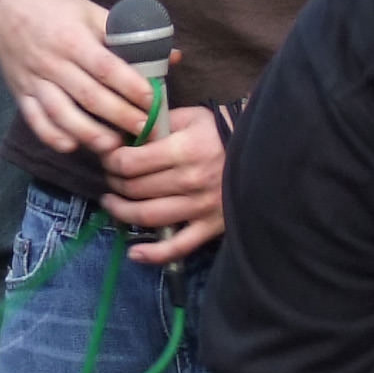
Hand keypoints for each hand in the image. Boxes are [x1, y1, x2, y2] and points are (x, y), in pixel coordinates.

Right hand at [0, 0, 155, 154]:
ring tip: (113, 145)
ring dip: (89, 134)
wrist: (7, 4)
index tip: (152, 100)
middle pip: (89, 96)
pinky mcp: (20, 93)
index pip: (105, 67)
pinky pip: (35, 121)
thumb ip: (128, 34)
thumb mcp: (90, 11)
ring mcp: (33, 80)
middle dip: (119, 116)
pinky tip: (73, 145)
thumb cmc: (56, 7)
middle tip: (144, 129)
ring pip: (61, 114)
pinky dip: (53, 137)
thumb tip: (172, 55)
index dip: (130, 86)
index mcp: (72, 38)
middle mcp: (52, 62)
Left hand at [102, 101, 226, 263]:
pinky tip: (134, 252)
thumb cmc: (221, 131)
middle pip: (134, 189)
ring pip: (147, 216)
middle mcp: (190, 180)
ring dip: (122, 212)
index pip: (130, 162)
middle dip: (114, 183)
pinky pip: (178, 247)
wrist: (264, 152)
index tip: (109, 158)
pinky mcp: (211, 226)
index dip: (111, 161)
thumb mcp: (190, 118)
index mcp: (184, 150)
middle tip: (111, 178)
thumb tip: (123, 138)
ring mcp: (200, 207)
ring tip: (112, 204)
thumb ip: (157, 126)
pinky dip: (153, 254)